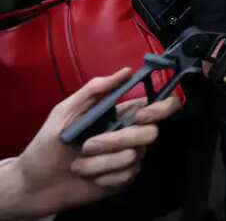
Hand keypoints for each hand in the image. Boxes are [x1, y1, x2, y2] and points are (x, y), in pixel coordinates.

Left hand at [6, 68, 180, 217]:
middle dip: (117, 140)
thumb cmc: (47, 145)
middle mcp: (131, 133)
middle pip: (150, 132)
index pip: (159, 105)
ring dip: (100, 161)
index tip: (140, 116)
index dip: (162, 107)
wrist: (34, 184)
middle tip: (88, 145)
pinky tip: (87, 176)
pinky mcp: (123, 179)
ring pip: (133, 155)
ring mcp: (129, 157)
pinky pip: (125, 175)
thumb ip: (94, 90)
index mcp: (121, 114)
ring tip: (78, 164)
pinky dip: (101, 175)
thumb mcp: (64, 112)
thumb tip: (125, 71)